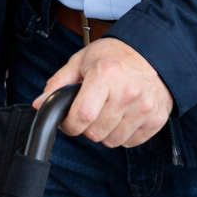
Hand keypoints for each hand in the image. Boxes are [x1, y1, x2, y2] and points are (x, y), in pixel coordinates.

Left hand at [35, 37, 172, 147]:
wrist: (152, 54)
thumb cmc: (114, 56)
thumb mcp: (81, 60)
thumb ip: (58, 83)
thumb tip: (39, 104)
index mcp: (105, 75)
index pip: (82, 115)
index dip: (69, 124)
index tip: (68, 121)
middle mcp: (126, 93)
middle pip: (96, 132)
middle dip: (86, 127)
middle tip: (90, 111)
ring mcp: (144, 108)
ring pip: (113, 141)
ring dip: (104, 132)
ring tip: (107, 112)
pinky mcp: (156, 119)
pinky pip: (131, 143)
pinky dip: (122, 135)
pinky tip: (122, 117)